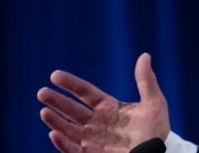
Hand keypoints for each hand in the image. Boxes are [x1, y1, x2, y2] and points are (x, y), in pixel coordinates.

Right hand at [37, 53, 169, 152]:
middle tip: (42, 92)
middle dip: (57, 101)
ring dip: (56, 121)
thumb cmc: (156, 130)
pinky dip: (63, 143)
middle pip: (72, 109)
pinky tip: (54, 134)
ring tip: (44, 111)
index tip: (54, 75)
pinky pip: (73, 150)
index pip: (85, 92)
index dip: (70, 84)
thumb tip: (144, 55)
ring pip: (69, 129)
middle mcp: (97, 123)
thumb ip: (146, 81)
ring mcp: (93, 140)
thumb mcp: (154, 103)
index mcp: (108, 107)